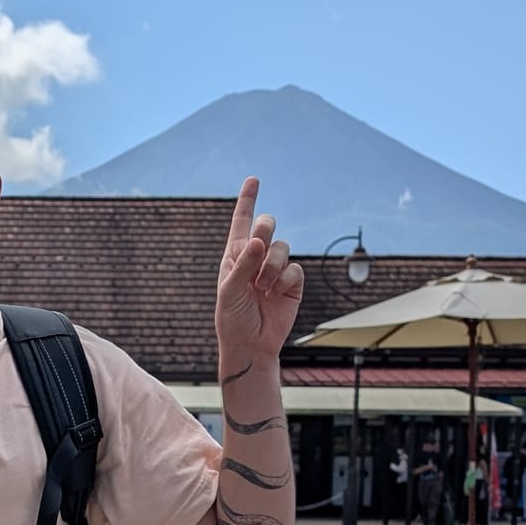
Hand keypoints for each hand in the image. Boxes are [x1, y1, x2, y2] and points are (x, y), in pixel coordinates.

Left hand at [215, 177, 304, 368]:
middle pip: (267, 226)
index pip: (241, 222)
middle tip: (260, 243)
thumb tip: (259, 239)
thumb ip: (244, 263)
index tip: (253, 179)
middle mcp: (256, 258)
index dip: (248, 200)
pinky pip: (294, 269)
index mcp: (235, 255)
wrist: (251, 345)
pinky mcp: (292, 284)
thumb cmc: (233, 318)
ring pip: (283, 248)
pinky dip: (285, 280)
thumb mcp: (230, 290)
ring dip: (272, 265)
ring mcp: (275, 270)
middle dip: (266, 229)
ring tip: (263, 286)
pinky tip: (275, 294)